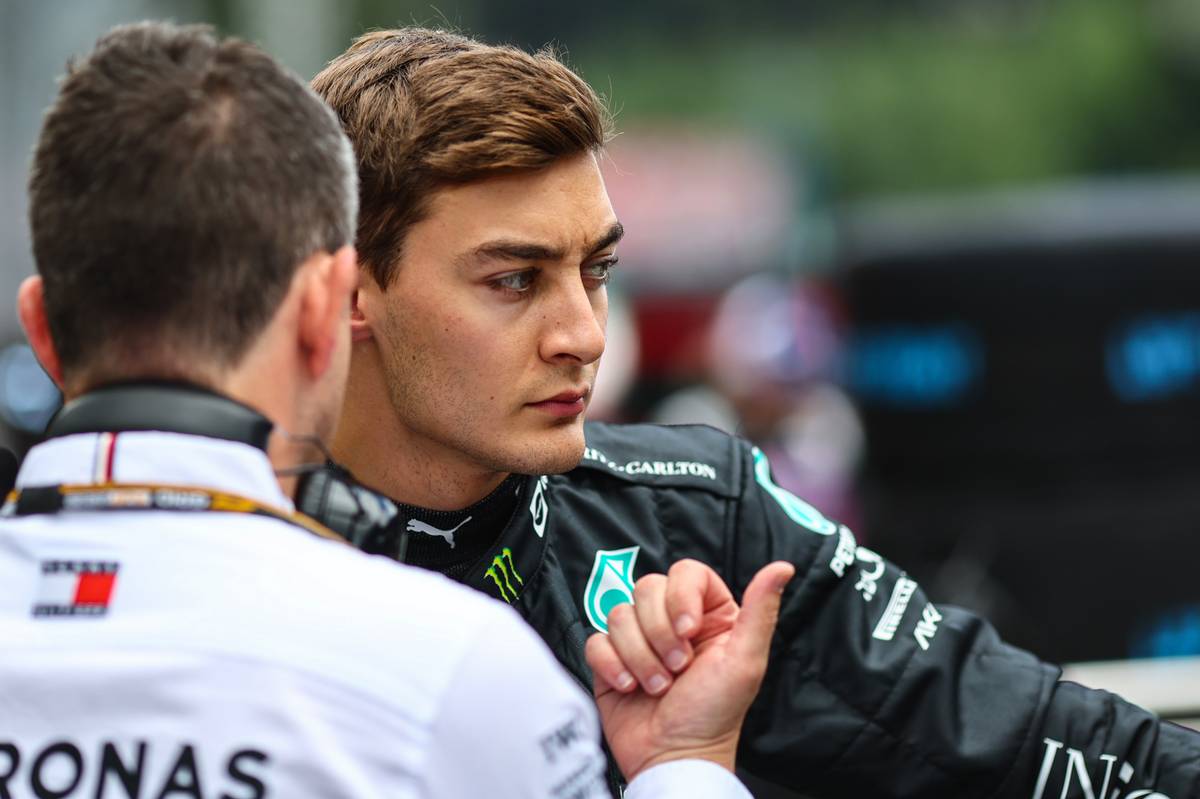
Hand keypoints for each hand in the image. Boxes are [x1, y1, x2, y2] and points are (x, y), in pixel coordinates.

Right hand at [585, 559, 794, 779]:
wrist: (675, 758)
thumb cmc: (715, 714)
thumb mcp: (746, 661)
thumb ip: (761, 610)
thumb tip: (782, 567)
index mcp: (709, 614)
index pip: (686, 572)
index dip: (681, 597)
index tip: (689, 631)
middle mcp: (672, 620)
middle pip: (647, 588)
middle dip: (659, 633)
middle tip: (677, 668)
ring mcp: (638, 639)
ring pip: (620, 614)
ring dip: (640, 656)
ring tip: (658, 686)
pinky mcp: (611, 659)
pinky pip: (597, 640)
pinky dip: (613, 666)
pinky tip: (630, 687)